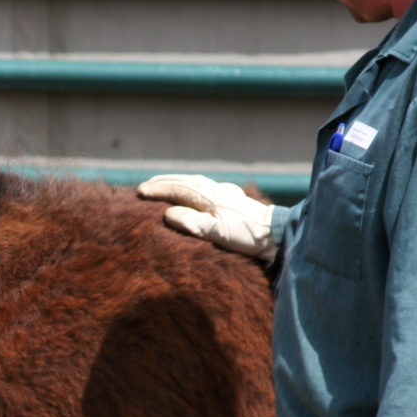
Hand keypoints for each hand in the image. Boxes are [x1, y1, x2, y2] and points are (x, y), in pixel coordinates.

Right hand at [138, 174, 280, 258]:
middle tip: (145, 186)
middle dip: (163, 182)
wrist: (277, 234)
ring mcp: (224, 193)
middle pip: (185, 181)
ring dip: (176, 183)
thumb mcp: (219, 232)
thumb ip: (193, 223)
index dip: (158, 190)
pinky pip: (204, 189)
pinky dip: (190, 188)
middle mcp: (215, 190)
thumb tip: (168, 213)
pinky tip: (190, 195)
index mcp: (209, 196)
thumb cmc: (247, 235)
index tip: (140, 192)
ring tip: (162, 187)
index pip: (178, 189)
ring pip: (194, 183)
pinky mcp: (232, 200)